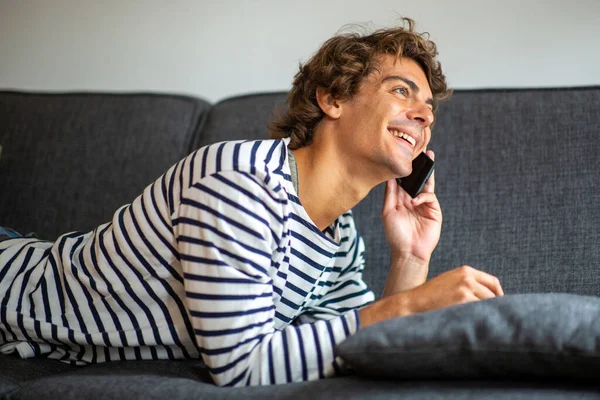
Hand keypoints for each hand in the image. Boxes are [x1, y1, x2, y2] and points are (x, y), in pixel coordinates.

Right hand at [359, 265, 503, 327]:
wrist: (411, 304)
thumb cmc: (429, 298)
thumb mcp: (449, 283)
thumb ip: (468, 286)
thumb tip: (491, 300)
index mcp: (465, 271)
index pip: (493, 282)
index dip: (498, 296)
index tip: (497, 307)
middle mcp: (468, 277)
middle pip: (494, 295)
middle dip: (493, 308)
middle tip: (490, 320)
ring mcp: (466, 288)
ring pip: (489, 304)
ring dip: (487, 315)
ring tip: (480, 324)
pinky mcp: (464, 299)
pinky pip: (481, 311)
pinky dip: (480, 319)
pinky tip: (473, 325)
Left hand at [381, 150, 441, 262]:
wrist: (408, 252)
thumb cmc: (395, 234)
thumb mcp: (388, 211)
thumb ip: (390, 194)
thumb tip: (389, 176)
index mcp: (400, 198)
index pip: (403, 179)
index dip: (403, 167)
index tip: (402, 152)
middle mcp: (412, 198)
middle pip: (417, 178)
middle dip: (419, 165)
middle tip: (421, 149)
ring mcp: (424, 204)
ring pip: (427, 183)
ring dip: (428, 171)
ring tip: (428, 158)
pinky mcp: (434, 210)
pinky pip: (430, 197)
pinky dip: (423, 196)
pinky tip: (415, 202)